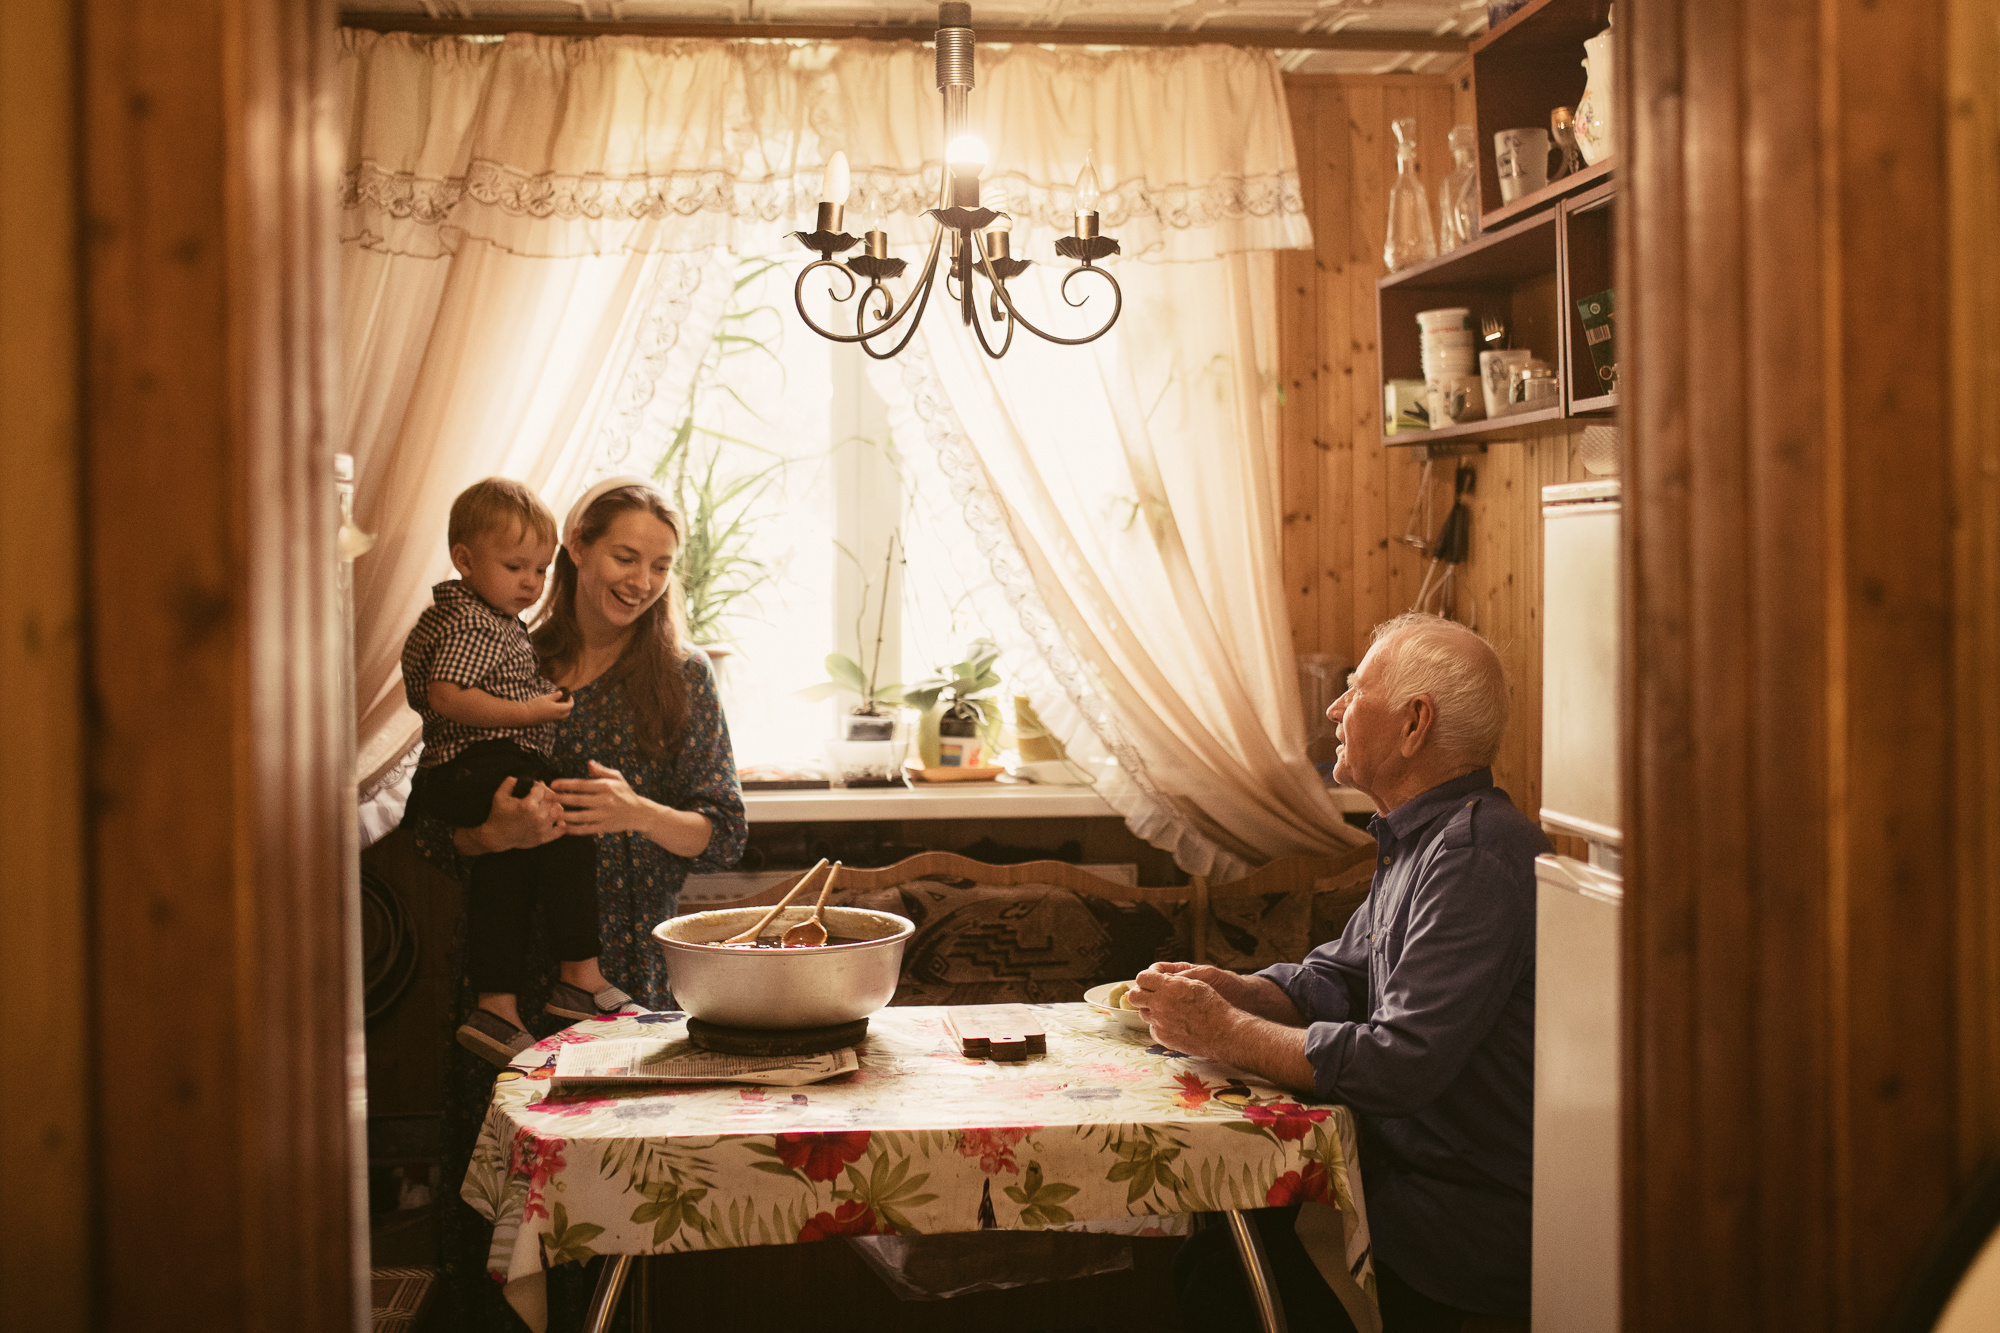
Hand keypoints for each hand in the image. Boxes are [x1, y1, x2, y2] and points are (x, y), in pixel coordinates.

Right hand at [456, 775, 564, 854]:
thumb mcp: (499, 796)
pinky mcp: (544, 838)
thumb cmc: (498, 815)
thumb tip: (520, 777)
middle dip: (547, 794)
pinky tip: (554, 818)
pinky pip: (561, 829)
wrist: (497, 838)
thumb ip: (509, 783)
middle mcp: (538, 817)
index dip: (538, 785)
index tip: (534, 787)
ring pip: (559, 811)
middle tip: (541, 795)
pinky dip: (560, 823)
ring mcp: (542, 828)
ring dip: (554, 806)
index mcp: (528, 805)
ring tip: (546, 805)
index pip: (542, 788)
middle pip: (552, 798)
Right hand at [524, 689, 573, 723]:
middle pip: (568, 713)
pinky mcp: (547, 721)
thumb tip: (561, 693)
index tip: (569, 695)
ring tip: (558, 702)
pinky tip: (551, 707)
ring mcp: (552, 719)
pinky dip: (557, 713)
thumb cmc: (536, 705)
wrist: (525, 715)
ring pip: (562, 716)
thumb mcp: (546, 698)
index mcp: (558, 709)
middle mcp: (557, 716)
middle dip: (568, 706)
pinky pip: (556, 717)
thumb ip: (555, 696)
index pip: (570, 706)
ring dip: (563, 710)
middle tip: (565, 700)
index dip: (571, 700)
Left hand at [550, 760, 655, 835]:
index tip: (553, 784)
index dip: (566, 784)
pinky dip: (573, 829)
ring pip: (579, 816)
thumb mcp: (617, 777)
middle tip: (547, 798)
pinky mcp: (603, 827)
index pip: (582, 784)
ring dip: (564, 815)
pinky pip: (585, 829)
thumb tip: (588, 763)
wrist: (639, 813)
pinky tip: (562, 827)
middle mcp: (604, 801)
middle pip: (578, 800)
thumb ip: (601, 770)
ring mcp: (604, 815)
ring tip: (551, 812)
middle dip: (560, 798)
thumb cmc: (625, 793)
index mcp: (606, 787)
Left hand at [1127, 965, 1245, 1058]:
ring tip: (1167, 1010)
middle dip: (1140, 993)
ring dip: (1151, 1009)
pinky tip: (1172, 1024)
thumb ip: (1174, 980)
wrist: (1222, 1033)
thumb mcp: (1196, 983)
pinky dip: (1159, 1025)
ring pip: (1143, 1013)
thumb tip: (1161, 979)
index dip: (1146, 978)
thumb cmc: (1213, 1005)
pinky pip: (1152, 1028)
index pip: (1142, 978)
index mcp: (1168, 987)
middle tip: (1151, 995)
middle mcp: (1160, 1004)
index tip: (1152, 980)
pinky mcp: (1162, 1037)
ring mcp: (1159, 1022)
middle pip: (1134, 996)